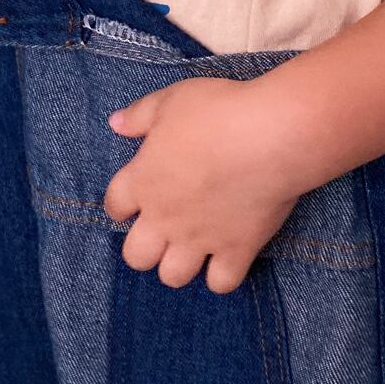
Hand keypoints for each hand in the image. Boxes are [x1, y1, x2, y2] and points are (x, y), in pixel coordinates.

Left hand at [102, 76, 310, 294]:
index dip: (122, 205)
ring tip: (195, 246)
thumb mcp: (173, 100)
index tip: (136, 198)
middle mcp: (164, 218)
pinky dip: (223, 275)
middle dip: (145, 247)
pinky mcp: (236, 249)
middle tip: (165, 228)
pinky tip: (229, 255)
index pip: (114, 206)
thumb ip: (140, 114)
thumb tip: (115, 123)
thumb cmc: (219, 112)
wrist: (270, 135)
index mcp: (143, 181)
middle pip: (136, 256)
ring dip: (180, 265)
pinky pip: (221, 283)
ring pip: (172, 277)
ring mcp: (200, 239)